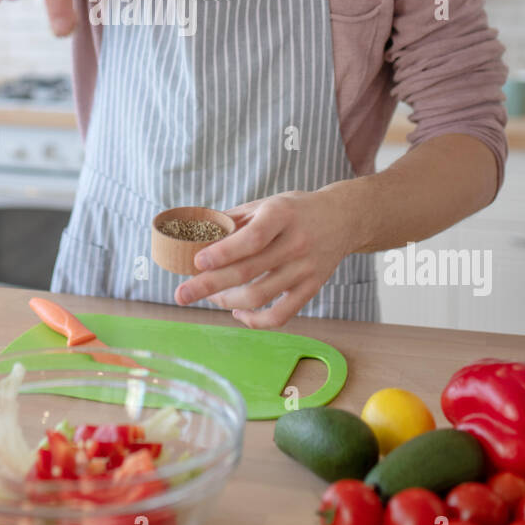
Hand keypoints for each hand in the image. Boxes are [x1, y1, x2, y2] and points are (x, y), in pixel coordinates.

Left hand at [173, 188, 354, 328]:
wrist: (343, 218)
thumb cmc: (295, 210)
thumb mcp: (266, 204)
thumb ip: (233, 220)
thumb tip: (194, 235)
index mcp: (281, 215)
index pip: (251, 238)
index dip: (222, 253)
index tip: (196, 261)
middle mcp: (296, 243)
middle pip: (248, 272)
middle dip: (209, 285)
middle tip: (181, 294)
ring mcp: (305, 269)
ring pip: (260, 296)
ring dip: (226, 301)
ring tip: (209, 297)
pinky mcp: (311, 289)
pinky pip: (280, 315)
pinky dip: (254, 320)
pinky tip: (238, 312)